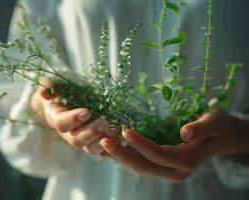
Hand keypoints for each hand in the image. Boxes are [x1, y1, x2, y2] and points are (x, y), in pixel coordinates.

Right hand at [31, 79, 116, 155]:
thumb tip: (44, 91)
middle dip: (91, 132)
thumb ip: (49, 86)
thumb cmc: (62, 91)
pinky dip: (113, 146)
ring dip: (103, 141)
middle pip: (77, 140)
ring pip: (91, 148)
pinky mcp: (95, 143)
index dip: (73, 119)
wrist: (69, 103)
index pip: (62, 123)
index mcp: (57, 118)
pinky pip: (103, 150)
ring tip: (116, 130)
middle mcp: (69, 133)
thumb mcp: (55, 86)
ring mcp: (83, 140)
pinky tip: (122, 139)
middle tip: (105, 122)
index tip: (87, 111)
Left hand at [100, 108, 248, 181]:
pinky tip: (114, 147)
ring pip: (141, 168)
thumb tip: (184, 133)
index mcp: (188, 160)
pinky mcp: (164, 168)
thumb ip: (201, 128)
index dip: (140, 144)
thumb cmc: (218, 125)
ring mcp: (169, 172)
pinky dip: (127, 157)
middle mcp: (177, 171)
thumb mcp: (215, 121)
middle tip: (103, 141)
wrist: (221, 136)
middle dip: (122, 155)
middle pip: (144, 166)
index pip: (159, 154)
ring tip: (103, 144)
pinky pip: (142, 164)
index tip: (124, 131)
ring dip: (121, 157)